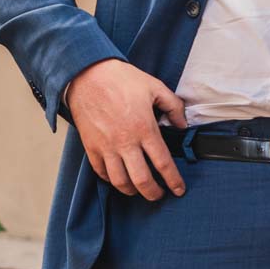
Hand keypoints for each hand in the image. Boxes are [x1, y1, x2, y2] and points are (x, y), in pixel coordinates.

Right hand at [68, 58, 188, 199]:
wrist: (86, 74)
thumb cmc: (120, 79)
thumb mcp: (155, 87)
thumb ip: (173, 106)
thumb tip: (182, 124)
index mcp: (145, 129)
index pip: (163, 164)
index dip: (173, 181)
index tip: (179, 190)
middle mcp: (126, 142)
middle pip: (142, 180)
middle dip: (153, 193)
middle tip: (159, 195)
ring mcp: (106, 146)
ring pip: (120, 181)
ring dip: (132, 191)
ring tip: (139, 190)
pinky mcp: (91, 146)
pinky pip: (101, 172)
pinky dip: (110, 180)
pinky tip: (118, 177)